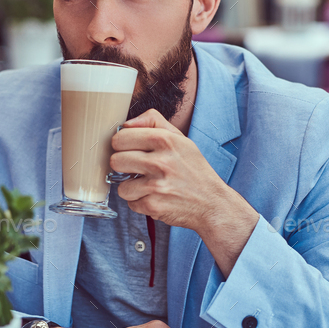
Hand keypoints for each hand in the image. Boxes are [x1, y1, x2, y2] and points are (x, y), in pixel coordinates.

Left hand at [110, 109, 259, 277]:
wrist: (212, 203)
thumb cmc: (194, 170)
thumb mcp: (181, 139)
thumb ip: (153, 122)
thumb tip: (126, 123)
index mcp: (165, 140)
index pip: (121, 137)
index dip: (123, 145)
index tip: (131, 151)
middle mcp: (160, 161)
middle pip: (116, 161)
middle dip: (124, 167)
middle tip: (137, 170)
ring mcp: (156, 185)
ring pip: (121, 186)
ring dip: (132, 188)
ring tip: (149, 186)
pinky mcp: (153, 205)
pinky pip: (131, 203)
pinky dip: (141, 203)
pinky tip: (156, 198)